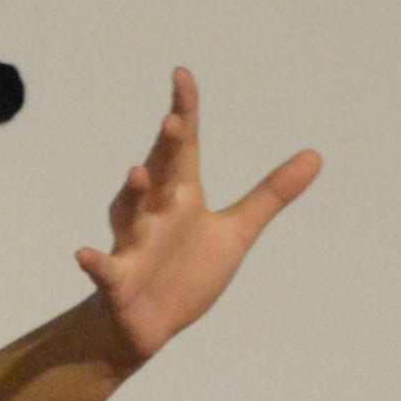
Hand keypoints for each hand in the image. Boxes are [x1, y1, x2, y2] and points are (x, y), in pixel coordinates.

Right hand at [73, 65, 318, 365]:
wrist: (148, 325)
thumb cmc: (187, 273)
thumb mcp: (236, 233)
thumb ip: (270, 194)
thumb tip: (316, 155)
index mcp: (182, 197)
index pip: (184, 146)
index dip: (184, 111)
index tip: (182, 75)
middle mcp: (154, 213)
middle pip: (159, 174)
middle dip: (163, 148)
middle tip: (173, 120)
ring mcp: (133, 246)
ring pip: (128, 215)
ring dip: (131, 194)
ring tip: (138, 174)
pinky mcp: (119, 282)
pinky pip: (104, 270)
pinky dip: (94, 262)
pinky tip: (84, 254)